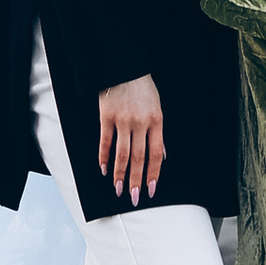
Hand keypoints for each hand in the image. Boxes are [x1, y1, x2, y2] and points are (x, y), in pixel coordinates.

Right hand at [97, 77, 166, 203]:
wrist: (123, 67)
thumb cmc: (142, 88)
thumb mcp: (157, 107)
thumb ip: (159, 132)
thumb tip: (162, 156)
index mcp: (157, 121)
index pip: (156, 154)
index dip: (154, 174)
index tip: (151, 190)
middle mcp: (141, 123)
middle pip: (139, 158)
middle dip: (137, 180)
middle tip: (134, 197)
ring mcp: (123, 120)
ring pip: (122, 154)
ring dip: (120, 174)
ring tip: (118, 189)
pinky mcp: (107, 117)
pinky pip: (105, 142)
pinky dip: (104, 157)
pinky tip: (104, 169)